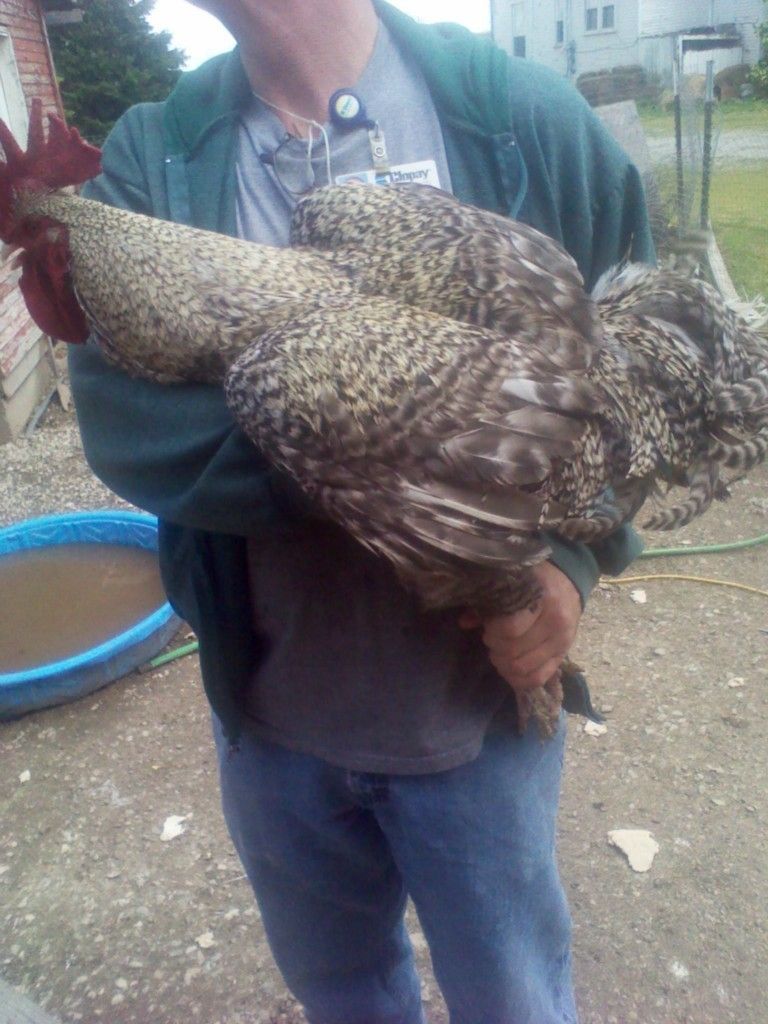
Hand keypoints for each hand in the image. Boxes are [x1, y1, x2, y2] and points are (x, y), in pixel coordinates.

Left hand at [459, 563, 581, 690]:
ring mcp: (562, 641)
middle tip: (492, 640)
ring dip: (505, 665)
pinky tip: (509, 670)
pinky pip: (539, 678)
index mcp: (541, 599)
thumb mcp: (512, 583)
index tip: (488, 627)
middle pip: (514, 652)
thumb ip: (488, 602)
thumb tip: (464, 622)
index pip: (510, 629)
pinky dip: (519, 680)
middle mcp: (556, 621)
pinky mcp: (563, 655)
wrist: (568, 582)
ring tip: (500, 653)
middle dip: (496, 649)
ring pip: (524, 668)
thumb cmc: (534, 581)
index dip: (493, 633)